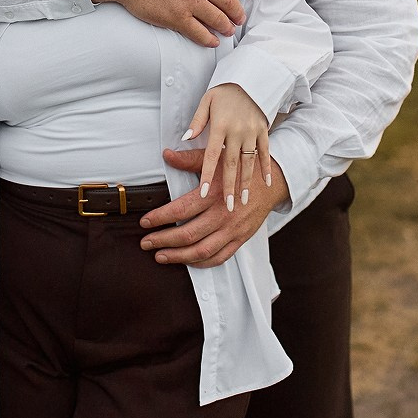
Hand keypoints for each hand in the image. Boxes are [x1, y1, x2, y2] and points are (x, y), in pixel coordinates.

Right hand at [89, 0, 250, 48]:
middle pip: (228, 1)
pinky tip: (213, 42)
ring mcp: (188, 2)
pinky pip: (198, 32)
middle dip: (238, 12)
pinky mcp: (175, 18)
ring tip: (229, 31)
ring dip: (226, 27)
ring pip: (217, 19)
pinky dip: (208, 39)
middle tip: (240, 18)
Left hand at [140, 151, 289, 266]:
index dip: (159, 218)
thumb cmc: (241, 168)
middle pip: (187, 234)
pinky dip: (200, 262)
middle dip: (162, 240)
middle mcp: (223, 214)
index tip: (144, 222)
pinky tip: (187, 260)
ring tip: (160, 256)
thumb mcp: (216, 158)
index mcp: (214, 192)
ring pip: (201, 250)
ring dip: (177, 256)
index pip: (180, 210)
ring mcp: (233, 229)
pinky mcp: (240, 238)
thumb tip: (167, 155)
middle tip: (145, 242)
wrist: (273, 180)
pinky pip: (219, 257)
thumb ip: (189, 159)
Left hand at [183, 83, 272, 210]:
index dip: (208, 175)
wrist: (250, 78)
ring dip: (247, 182)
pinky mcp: (263, 131)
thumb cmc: (225, 92)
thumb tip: (185, 138)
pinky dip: (266, 168)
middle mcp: (237, 130)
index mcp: (220, 125)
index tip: (204, 193)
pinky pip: (265, 152)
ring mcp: (252, 132)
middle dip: (230, 186)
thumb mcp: (207, 101)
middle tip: (228, 207)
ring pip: (249, 161)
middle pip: (232, 163)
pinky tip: (266, 183)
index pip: (212, 154)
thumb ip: (197, 121)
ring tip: (244, 200)